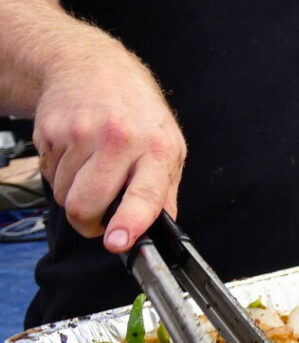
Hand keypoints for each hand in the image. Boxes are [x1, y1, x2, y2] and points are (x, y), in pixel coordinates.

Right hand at [33, 49, 185, 252]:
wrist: (93, 66)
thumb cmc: (138, 112)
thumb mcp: (169, 147)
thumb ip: (165, 192)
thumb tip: (162, 231)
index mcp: (155, 148)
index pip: (143, 194)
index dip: (128, 223)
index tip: (116, 242)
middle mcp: (118, 140)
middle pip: (87, 203)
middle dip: (88, 223)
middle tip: (98, 221)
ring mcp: (80, 134)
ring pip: (65, 195)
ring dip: (74, 196)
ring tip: (91, 173)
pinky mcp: (51, 131)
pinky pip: (50, 176)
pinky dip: (61, 176)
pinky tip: (76, 155)